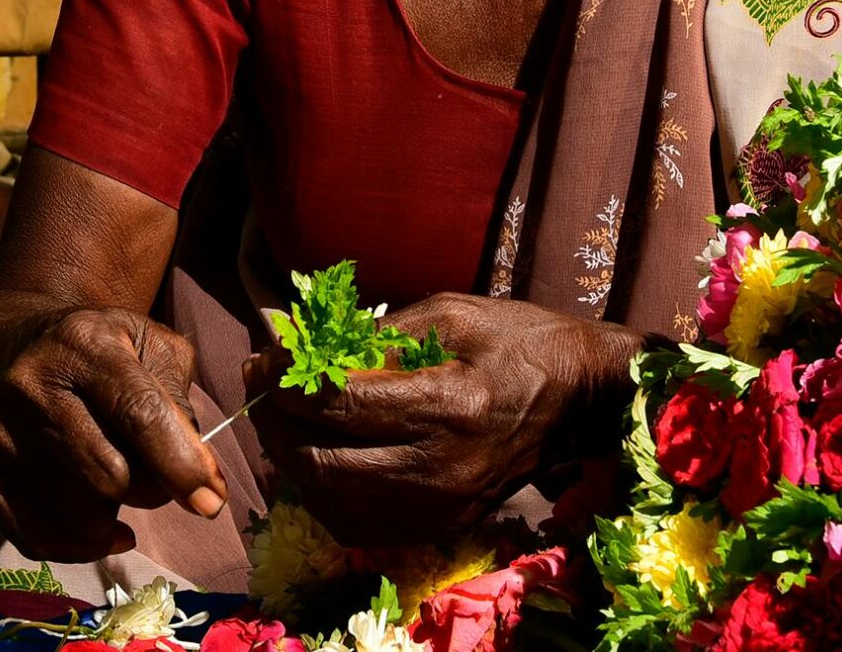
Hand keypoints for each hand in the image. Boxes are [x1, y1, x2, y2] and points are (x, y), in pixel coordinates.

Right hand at [0, 303, 225, 561]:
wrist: (21, 347)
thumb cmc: (106, 352)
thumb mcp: (153, 348)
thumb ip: (182, 402)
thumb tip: (200, 478)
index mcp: (83, 342)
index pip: (138, 413)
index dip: (181, 464)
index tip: (212, 501)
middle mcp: (32, 385)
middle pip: (111, 476)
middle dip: (150, 489)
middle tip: (156, 475)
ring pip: (80, 515)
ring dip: (115, 514)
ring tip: (115, 481)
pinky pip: (38, 539)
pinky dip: (81, 547)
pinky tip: (104, 528)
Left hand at [241, 293, 637, 545]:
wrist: (581, 402)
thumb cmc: (517, 342)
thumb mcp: (450, 314)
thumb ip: (376, 336)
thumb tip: (305, 349)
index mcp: (446, 405)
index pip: (336, 405)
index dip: (283, 381)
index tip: (263, 356)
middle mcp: (441, 468)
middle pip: (319, 460)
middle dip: (273, 422)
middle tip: (260, 386)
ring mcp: (440, 507)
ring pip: (328, 500)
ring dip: (289, 459)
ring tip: (280, 418)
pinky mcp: (441, 527)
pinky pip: (355, 526)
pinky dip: (320, 495)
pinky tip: (317, 456)